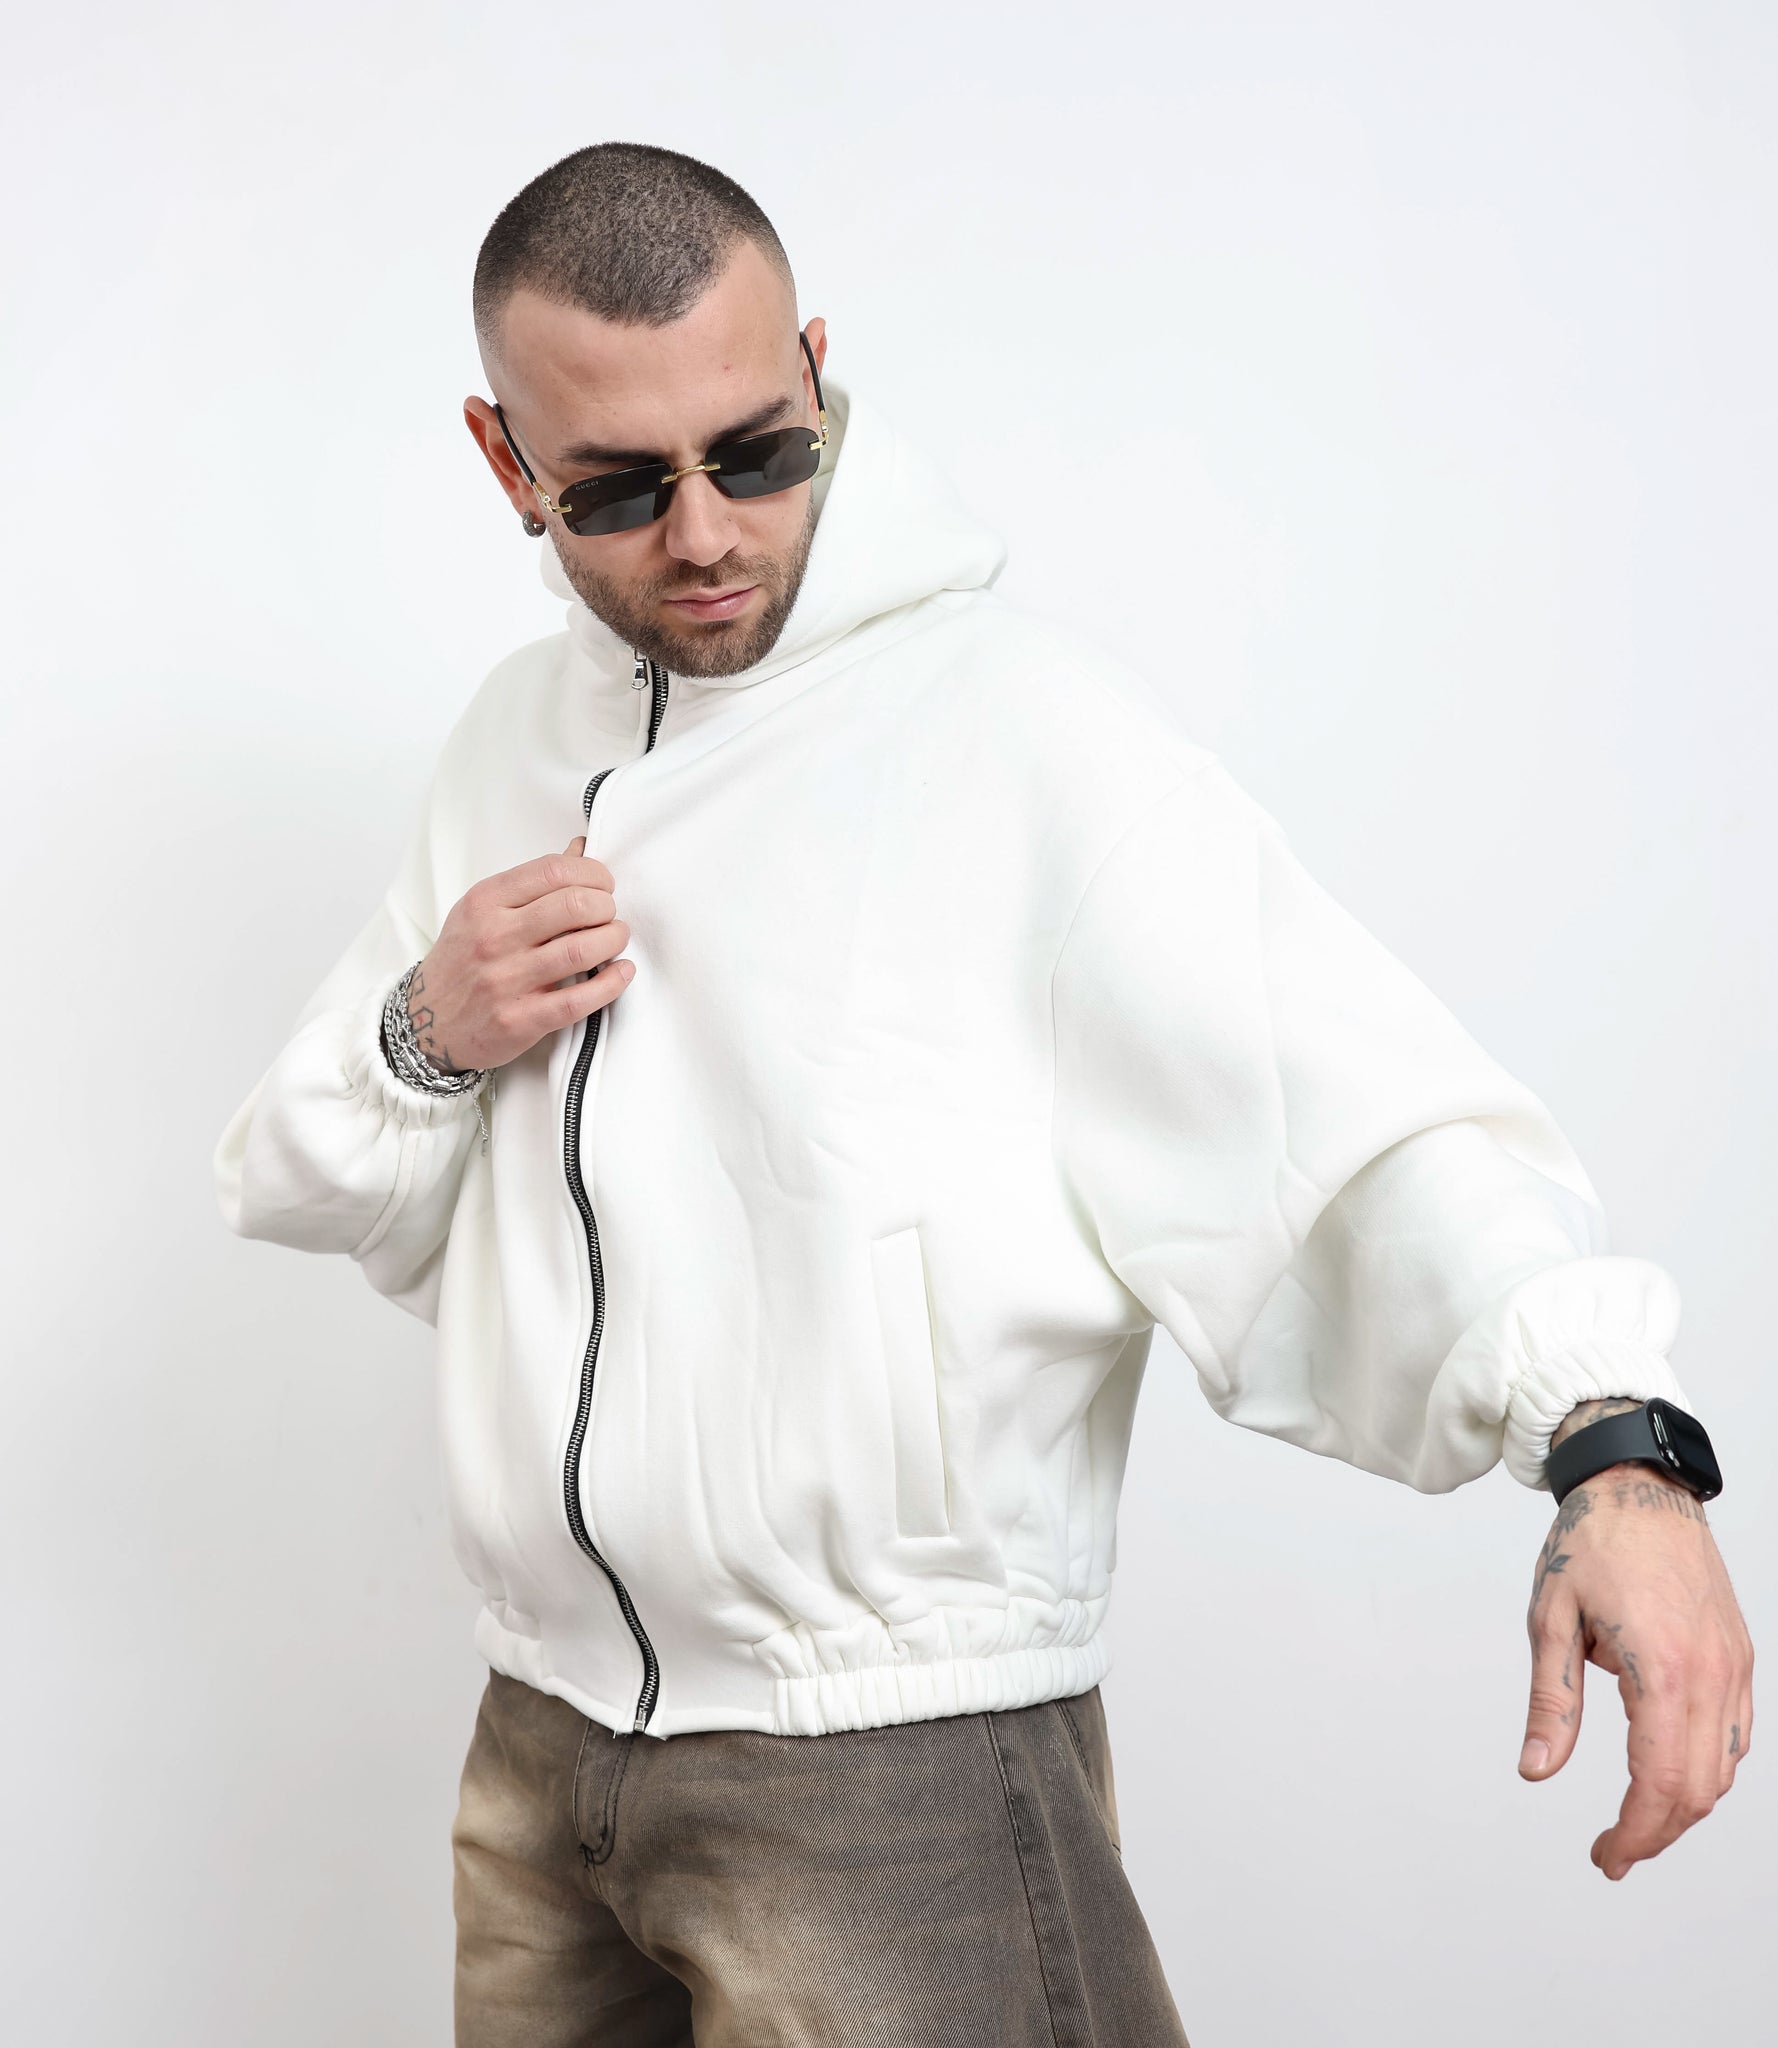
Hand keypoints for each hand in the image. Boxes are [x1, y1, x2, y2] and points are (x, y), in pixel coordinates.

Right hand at [406, 836, 634, 1073]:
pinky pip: (579, 999)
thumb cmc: (462, 960)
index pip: (553, 870)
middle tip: (610, 914)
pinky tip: (621, 972)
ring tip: (616, 938)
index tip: (603, 884)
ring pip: (582, 950)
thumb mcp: (482, 910)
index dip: (593, 873)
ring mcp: (506, 980)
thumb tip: (581, 849)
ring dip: (614, 939)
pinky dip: (611, 983)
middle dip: (607, 906)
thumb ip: (532, 883)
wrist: (426, 1021)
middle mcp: (494, 937)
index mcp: (485, 902)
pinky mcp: (520, 1019)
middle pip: (574, 906)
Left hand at [1519, 1431, 1753, 1879]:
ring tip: (1635, 1817)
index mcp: (1664, 1669)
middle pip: (1699, 1789)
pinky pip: (1736, 1733)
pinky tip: (1670, 1768)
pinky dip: (1707, 1765)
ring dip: (1683, 1803)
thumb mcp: (1551, 1620)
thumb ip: (1551, 1703)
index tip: (1605, 1855)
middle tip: (1614, 1850)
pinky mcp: (1739, 1655)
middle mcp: (1712, 1674)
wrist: (1639, 1485)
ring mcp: (1733, 1665)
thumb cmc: (1592, 1542)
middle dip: (1657, 1832)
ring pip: (1724, 1767)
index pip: (1659, 1783)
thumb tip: (1537, 1770)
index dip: (1635, 1833)